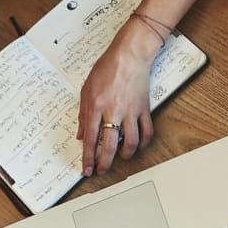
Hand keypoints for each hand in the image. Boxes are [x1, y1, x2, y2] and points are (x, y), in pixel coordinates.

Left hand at [77, 22, 158, 174]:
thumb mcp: (86, 89)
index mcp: (95, 107)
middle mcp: (113, 112)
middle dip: (104, 163)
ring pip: (130, 143)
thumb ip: (83, 114)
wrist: (129, 55)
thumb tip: (81, 134)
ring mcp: (130, 112)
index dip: (88, 157)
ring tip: (120, 159)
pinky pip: (146, 132)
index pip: (90, 139)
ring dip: (124, 156)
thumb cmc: (107, 68)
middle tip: (101, 171)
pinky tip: (137, 146)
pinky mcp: (144, 109)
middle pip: (108, 146)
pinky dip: (143, 143)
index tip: (86, 169)